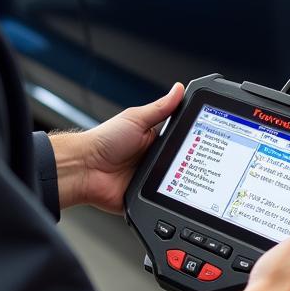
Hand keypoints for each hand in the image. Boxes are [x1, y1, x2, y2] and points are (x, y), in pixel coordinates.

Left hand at [53, 83, 183, 213]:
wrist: (84, 168)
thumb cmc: (103, 141)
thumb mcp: (135, 119)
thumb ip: (160, 107)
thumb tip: (178, 89)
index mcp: (153, 140)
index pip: (180, 140)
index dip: (193, 140)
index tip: (206, 137)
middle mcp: (153, 159)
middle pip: (181, 163)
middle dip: (188, 163)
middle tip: (189, 160)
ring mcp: (148, 180)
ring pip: (174, 184)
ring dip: (177, 182)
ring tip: (175, 175)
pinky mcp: (143, 197)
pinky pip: (159, 201)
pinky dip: (164, 199)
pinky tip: (165, 193)